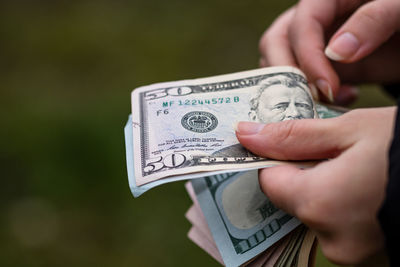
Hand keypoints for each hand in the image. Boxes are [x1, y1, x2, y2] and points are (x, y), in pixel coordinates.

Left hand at [235, 107, 395, 263]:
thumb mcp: (349, 130)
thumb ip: (291, 136)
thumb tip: (244, 134)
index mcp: (319, 205)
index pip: (269, 182)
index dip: (275, 159)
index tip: (285, 142)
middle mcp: (331, 240)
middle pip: (293, 199)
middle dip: (303, 172)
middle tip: (328, 149)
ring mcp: (353, 255)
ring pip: (317, 213)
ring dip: (325, 188)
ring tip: (354, 166)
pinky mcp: (371, 258)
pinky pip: (341, 227)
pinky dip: (344, 206)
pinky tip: (366, 186)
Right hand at [259, 0, 399, 103]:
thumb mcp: (399, 7)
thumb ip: (373, 20)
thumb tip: (336, 52)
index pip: (301, 25)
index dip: (307, 57)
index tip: (327, 86)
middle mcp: (314, 20)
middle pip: (275, 43)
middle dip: (287, 75)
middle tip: (313, 99)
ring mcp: (314, 43)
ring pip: (280, 64)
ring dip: (296, 88)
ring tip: (331, 99)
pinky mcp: (322, 65)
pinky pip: (299, 81)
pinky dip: (311, 97)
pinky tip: (342, 98)